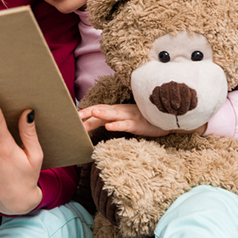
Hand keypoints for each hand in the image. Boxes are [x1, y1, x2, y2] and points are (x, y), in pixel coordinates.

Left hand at [78, 103, 206, 136]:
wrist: (168, 119)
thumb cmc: (145, 119)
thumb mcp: (126, 120)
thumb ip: (112, 120)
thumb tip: (95, 124)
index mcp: (116, 111)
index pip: (97, 110)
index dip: (84, 113)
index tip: (70, 117)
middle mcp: (121, 111)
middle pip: (101, 110)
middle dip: (87, 113)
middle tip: (73, 117)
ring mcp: (130, 116)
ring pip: (113, 114)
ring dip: (101, 114)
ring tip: (91, 113)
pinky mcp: (139, 124)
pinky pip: (127, 124)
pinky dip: (117, 124)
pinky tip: (109, 126)